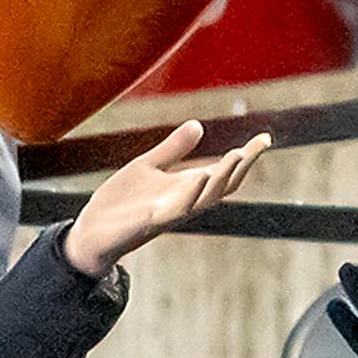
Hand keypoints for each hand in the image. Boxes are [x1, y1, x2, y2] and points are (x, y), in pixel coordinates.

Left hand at [60, 117, 269, 273]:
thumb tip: (198, 125)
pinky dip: (190, 195)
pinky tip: (199, 177)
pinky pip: (175, 211)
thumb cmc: (120, 203)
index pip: (222, 172)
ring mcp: (168, 214)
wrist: (91, 232)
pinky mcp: (149, 222)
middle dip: (241, 166)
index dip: (245, 157)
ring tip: (236, 155)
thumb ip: (172, 149)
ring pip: (204, 199)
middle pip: (222, 186)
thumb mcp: (147, 167)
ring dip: (221, 178)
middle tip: (258, 145)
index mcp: (185, 188)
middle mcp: (183, 202)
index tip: (265, 138)